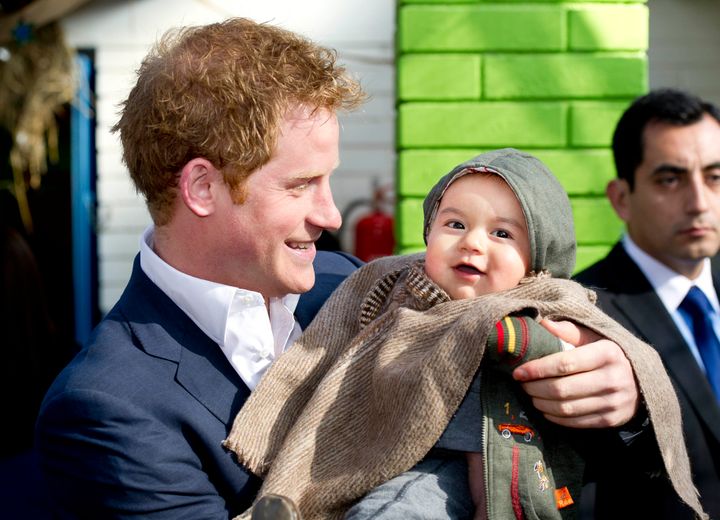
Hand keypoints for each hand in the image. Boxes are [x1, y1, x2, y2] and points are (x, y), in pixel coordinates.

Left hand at [511, 319, 638, 428]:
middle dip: (535, 387)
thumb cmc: (608, 354)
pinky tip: (545, 407)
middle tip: (522, 383)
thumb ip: (569, 331)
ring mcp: (613, 402)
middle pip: (561, 389)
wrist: (641, 381)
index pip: (564, 363)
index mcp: (607, 353)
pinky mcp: (611, 420)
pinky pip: (575, 422)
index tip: (519, 371)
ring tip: (531, 394)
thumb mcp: (594, 337)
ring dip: (541, 403)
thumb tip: (543, 324)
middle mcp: (612, 379)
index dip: (537, 369)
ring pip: (566, 408)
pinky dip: (554, 416)